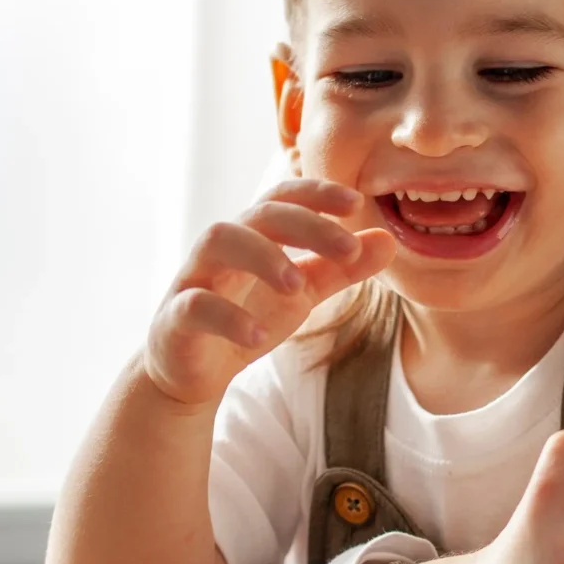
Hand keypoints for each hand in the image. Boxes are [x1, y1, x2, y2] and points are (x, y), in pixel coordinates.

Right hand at [143, 179, 395, 407]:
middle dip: (305, 225)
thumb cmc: (248, 314)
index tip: (356, 203)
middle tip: (347, 249)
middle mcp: (223, 245)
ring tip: (296, 284)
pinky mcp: (175, 316)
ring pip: (218, 240)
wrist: (193, 370)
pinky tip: (256, 336)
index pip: (283, 197)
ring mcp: (195, 276)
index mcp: (254, 234)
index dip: (316, 193)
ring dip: (262, 256)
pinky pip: (195, 305)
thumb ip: (341, 268)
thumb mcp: (302, 292)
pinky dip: (227, 317)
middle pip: (259, 213)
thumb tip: (389, 240)